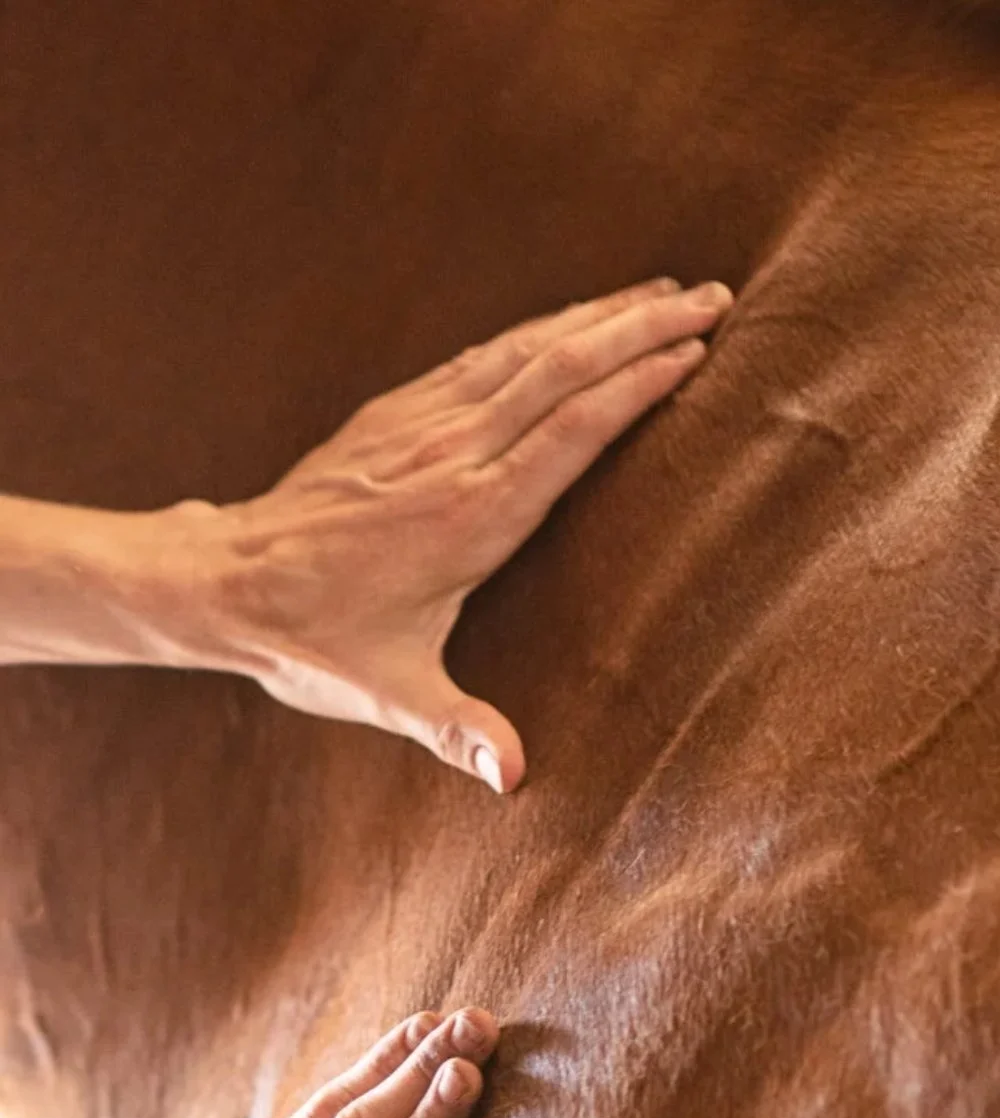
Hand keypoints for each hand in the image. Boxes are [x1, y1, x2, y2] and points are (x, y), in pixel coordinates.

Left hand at [171, 277, 731, 790]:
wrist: (227, 583)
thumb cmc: (315, 640)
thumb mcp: (390, 695)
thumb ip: (458, 729)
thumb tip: (515, 779)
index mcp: (471, 515)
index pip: (572, 429)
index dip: (638, 384)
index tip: (696, 352)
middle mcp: (452, 455)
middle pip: (562, 368)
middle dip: (642, 326)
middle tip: (714, 298)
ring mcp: (420, 425)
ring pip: (523, 349)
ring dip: (597, 313)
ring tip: (662, 293)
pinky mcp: (394, 414)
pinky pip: (479, 356)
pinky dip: (536, 330)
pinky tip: (567, 320)